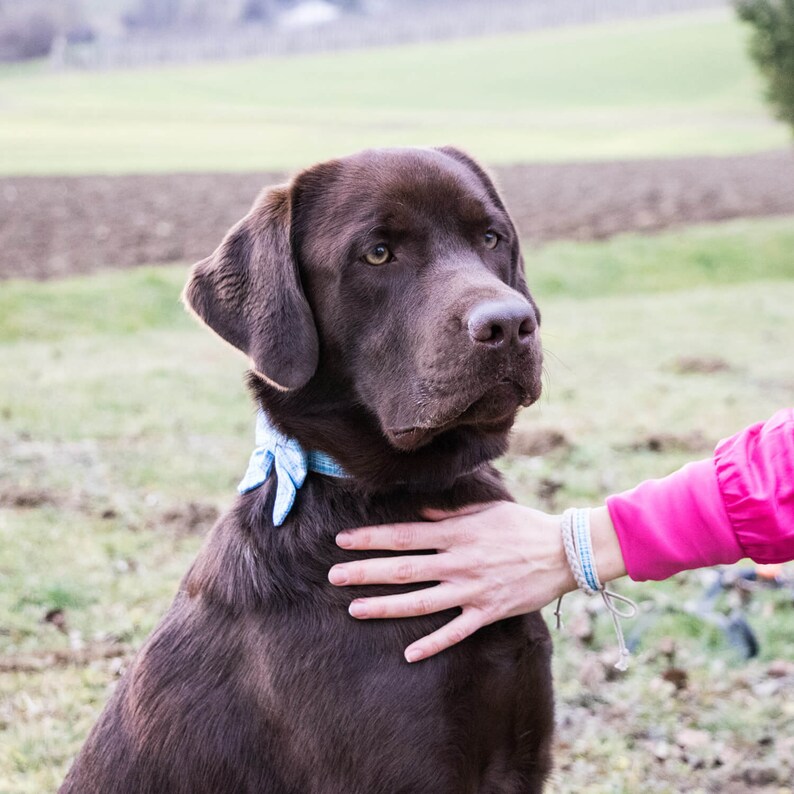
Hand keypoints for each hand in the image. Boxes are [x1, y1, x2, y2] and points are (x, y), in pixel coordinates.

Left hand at [329, 502, 581, 662]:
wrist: (563, 552)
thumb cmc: (523, 525)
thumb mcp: (486, 509)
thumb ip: (451, 511)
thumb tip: (421, 511)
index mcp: (455, 533)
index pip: (403, 535)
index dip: (371, 538)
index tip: (342, 540)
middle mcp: (458, 562)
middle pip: (403, 569)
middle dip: (365, 572)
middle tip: (334, 575)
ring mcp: (471, 590)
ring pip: (420, 602)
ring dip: (385, 606)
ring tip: (354, 610)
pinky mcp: (488, 612)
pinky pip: (456, 632)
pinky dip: (433, 644)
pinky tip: (409, 654)